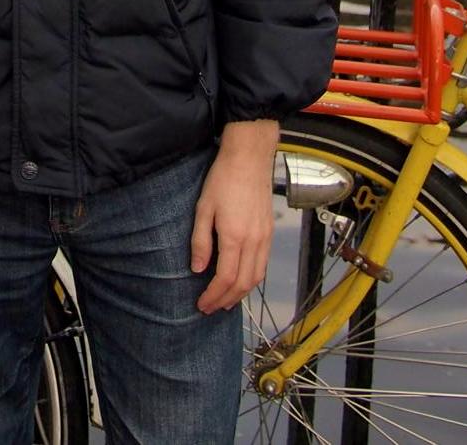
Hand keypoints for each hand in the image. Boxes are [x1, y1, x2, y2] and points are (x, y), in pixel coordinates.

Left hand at [191, 119, 278, 313]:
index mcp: (234, 237)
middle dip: (225, 300)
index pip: (225, 279)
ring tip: (225, 300)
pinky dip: (252, 280)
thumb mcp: (203, 208)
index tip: (201, 304)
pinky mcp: (269, 233)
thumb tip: (197, 268)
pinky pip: (263, 265)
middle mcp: (253, 242)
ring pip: (256, 278)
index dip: (213, 296)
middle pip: (242, 284)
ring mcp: (265, 239)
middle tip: (210, 307)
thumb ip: (200, 240)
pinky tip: (241, 280)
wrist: (249, 159)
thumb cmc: (222, 179)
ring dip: (240, 294)